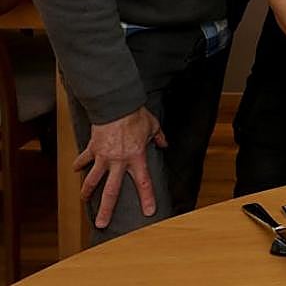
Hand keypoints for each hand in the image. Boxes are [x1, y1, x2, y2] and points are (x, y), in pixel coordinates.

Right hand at [72, 106, 166, 228]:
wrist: (117, 106)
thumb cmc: (137, 116)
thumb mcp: (153, 126)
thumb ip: (159, 138)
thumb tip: (164, 144)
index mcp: (136, 158)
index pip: (144, 182)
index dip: (147, 198)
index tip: (149, 212)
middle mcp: (119, 161)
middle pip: (111, 191)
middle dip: (106, 209)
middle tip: (102, 224)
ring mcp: (103, 156)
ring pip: (92, 180)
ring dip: (87, 192)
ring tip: (84, 201)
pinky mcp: (92, 148)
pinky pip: (84, 159)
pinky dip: (79, 163)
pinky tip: (75, 170)